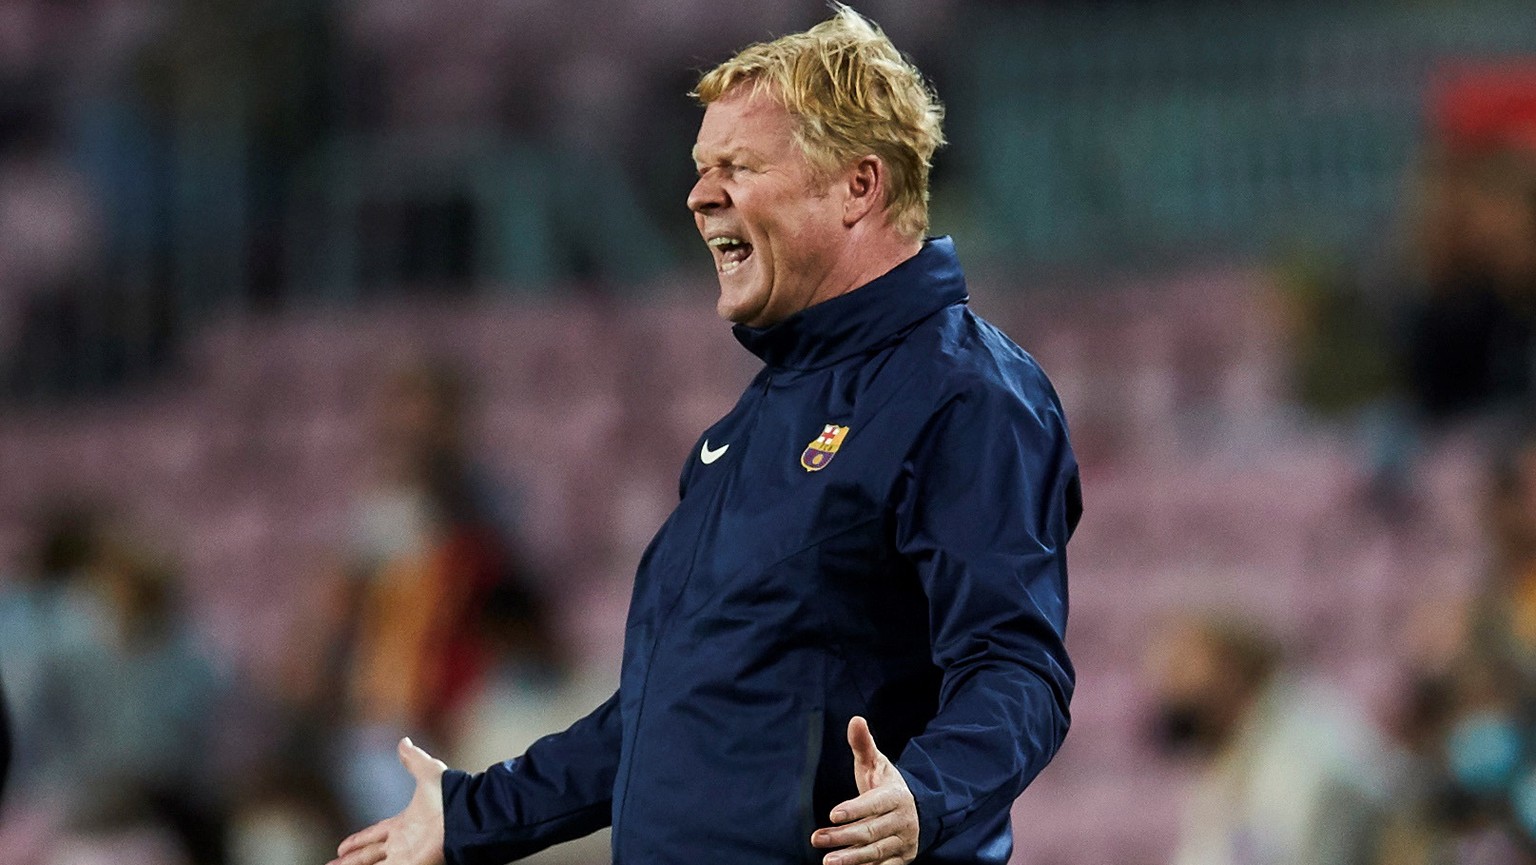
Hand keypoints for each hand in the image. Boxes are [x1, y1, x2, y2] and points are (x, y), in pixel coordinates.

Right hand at [328, 737, 447, 864]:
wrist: (464, 814)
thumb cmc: (449, 795)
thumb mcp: (427, 772)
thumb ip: (413, 759)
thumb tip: (404, 741)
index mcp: (404, 824)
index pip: (375, 834)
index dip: (359, 840)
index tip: (343, 846)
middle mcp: (402, 843)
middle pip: (369, 855)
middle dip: (351, 860)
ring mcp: (405, 857)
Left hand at [810, 716, 919, 864]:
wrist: (918, 810)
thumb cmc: (887, 785)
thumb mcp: (876, 764)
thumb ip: (863, 744)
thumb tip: (855, 719)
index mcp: (896, 795)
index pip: (875, 803)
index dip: (855, 809)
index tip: (833, 814)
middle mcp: (903, 820)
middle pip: (871, 831)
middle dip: (844, 837)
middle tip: (818, 839)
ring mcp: (903, 842)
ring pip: (876, 852)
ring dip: (852, 858)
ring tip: (828, 861)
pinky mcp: (901, 859)